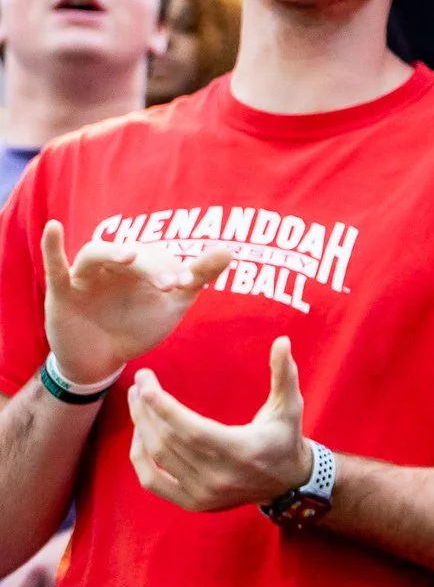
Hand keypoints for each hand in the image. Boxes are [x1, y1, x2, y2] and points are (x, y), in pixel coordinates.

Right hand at [41, 221, 228, 385]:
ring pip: (96, 254)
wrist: (104, 359)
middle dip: (152, 268)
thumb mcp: (171, 304)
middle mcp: (113, 266)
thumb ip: (197, 277)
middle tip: (171, 285)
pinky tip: (53, 227)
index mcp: (141, 266)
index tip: (188, 283)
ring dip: (114, 252)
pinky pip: (55, 266)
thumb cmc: (138, 326)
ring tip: (130, 256)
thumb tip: (229, 250)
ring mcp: (86, 277)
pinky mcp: (61, 292)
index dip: (174, 267)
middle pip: (131, 255)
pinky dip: (52, 247)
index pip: (158, 257)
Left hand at [125, 339, 313, 512]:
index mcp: (242, 450)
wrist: (288, 482)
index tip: (146, 383)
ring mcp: (203, 493)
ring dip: (141, 427)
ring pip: (157, 458)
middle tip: (139, 383)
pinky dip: (139, 458)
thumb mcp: (290, 405)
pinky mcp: (193, 502)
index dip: (164, 408)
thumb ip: (285, 373)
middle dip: (146, 410)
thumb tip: (282, 340)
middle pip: (168, 441)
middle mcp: (219, 476)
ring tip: (136, 401)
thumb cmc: (285, 437)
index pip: (192, 430)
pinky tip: (140, 435)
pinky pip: (152, 481)